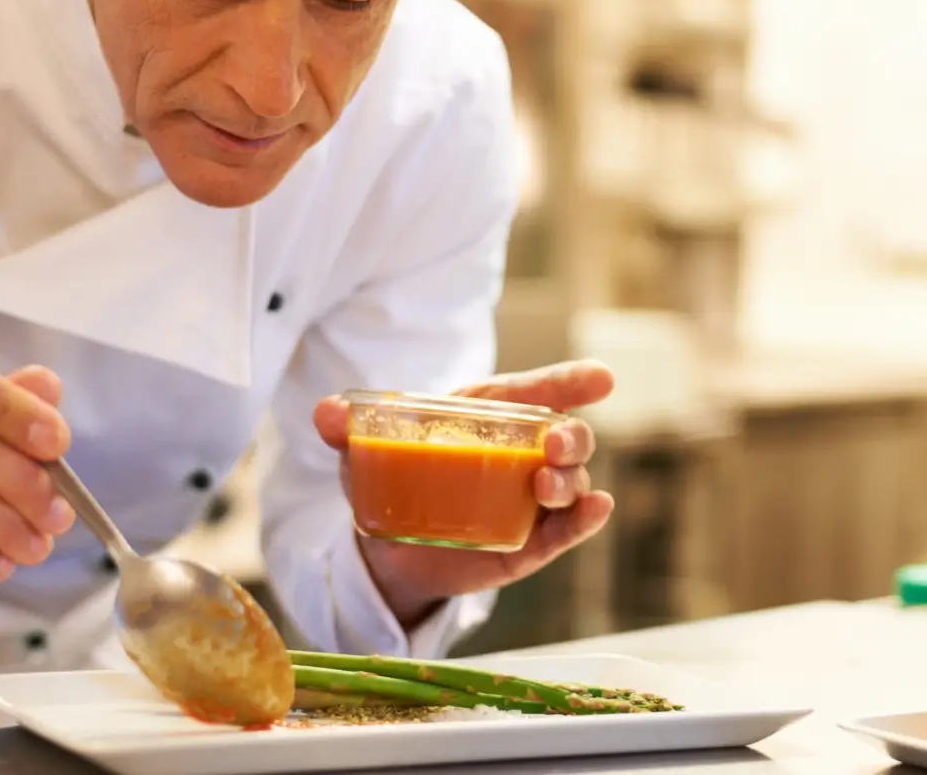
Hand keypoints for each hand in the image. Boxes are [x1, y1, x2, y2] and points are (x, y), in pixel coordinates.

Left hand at [313, 360, 616, 627]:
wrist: (393, 549)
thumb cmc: (393, 481)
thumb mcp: (366, 454)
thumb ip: (347, 431)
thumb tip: (325, 414)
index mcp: (491, 416)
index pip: (538, 392)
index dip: (571, 381)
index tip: (600, 378)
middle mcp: (523, 452)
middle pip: (566, 437)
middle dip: (571, 436)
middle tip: (554, 444)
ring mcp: (531, 497)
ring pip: (571, 483)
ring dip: (570, 481)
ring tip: (547, 487)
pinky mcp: (532, 541)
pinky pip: (567, 529)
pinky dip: (585, 520)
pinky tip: (595, 510)